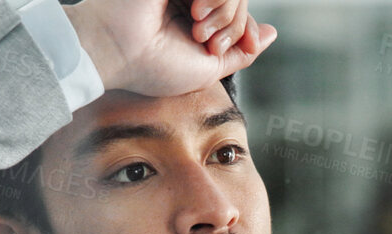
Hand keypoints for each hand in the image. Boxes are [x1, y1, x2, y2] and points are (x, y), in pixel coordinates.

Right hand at [64, 0, 277, 98]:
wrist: (120, 54)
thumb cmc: (155, 68)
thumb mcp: (210, 68)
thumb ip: (242, 51)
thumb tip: (271, 33)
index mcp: (198, 19)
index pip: (240, 11)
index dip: (245, 29)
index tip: (230, 48)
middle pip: (239, 0)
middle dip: (235, 22)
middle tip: (208, 43)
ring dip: (226, 12)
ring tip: (198, 31)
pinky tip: (193, 12)